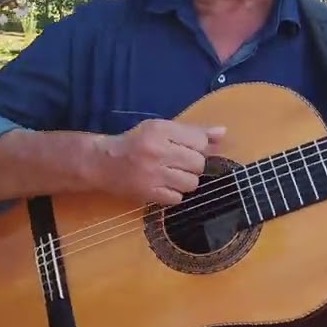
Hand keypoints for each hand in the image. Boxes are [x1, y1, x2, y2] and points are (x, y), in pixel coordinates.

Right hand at [87, 118, 225, 205]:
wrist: (102, 162)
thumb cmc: (135, 142)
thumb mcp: (160, 128)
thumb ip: (192, 131)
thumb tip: (223, 132)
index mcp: (160, 130)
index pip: (199, 141)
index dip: (197, 146)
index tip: (184, 148)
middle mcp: (157, 150)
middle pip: (198, 163)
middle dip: (192, 165)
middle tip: (177, 162)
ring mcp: (153, 174)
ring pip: (191, 183)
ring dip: (185, 180)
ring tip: (171, 175)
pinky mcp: (148, 193)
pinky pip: (177, 198)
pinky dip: (174, 193)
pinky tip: (163, 185)